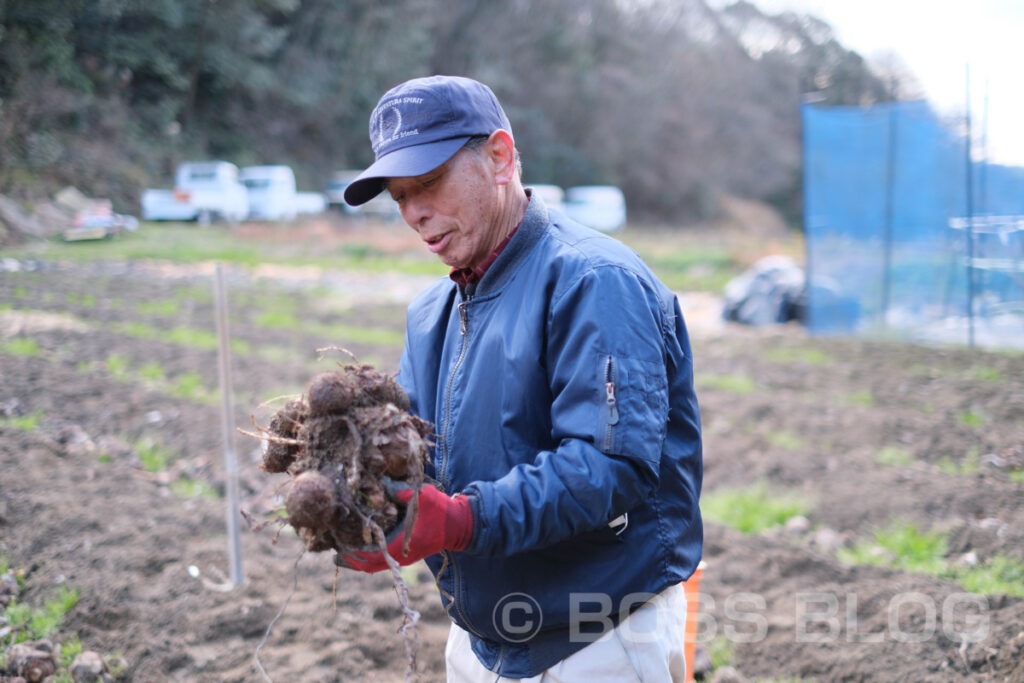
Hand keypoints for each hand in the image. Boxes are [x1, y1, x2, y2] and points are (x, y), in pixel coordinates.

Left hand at [336, 481, 473, 572]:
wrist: (460, 524)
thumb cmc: (442, 512)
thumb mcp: (424, 497)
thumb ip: (404, 492)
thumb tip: (384, 486)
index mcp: (401, 545)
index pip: (370, 558)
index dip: (352, 554)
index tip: (337, 546)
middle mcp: (400, 556)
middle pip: (368, 566)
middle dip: (351, 559)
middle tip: (334, 549)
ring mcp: (403, 556)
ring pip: (375, 564)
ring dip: (359, 558)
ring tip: (342, 547)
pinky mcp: (406, 552)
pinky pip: (382, 559)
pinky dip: (369, 554)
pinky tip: (362, 543)